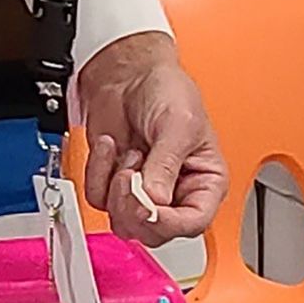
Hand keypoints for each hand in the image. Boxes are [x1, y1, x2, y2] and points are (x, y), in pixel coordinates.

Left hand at [78, 32, 227, 242]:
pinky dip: (98, 173)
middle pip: (154, 231)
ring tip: (130, 153)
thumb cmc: (167, 90)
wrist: (129, 72)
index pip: (193, 222)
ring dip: (116, 187)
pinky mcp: (114, 184)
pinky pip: (98, 199)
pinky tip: (112, 147)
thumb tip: (153, 202)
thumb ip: (166, 167)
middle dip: (135, 205)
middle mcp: (175, 192)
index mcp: (205, 182)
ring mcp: (142, 190)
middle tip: (132, 175)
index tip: (150, 207)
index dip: (170, 222)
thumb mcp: (177, 125)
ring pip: (123, 221)